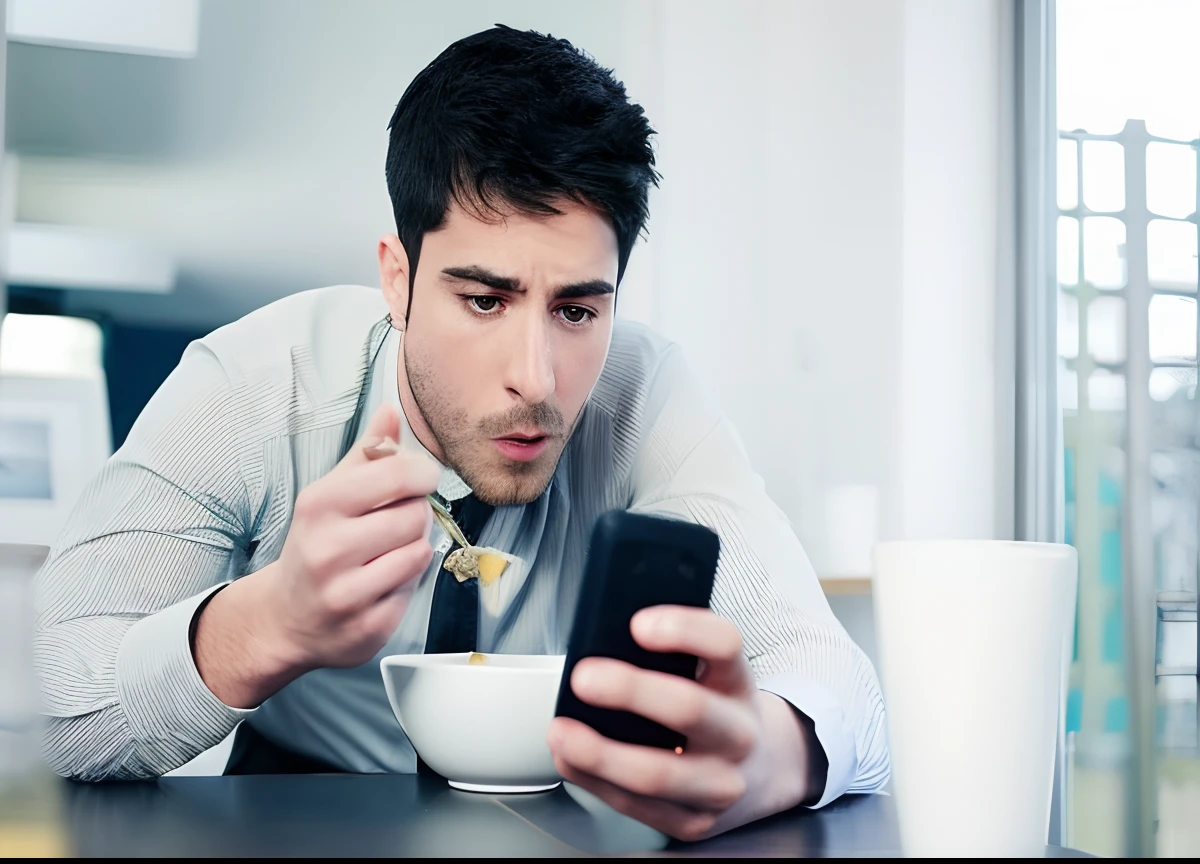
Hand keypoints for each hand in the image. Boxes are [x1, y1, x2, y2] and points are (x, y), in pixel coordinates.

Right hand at [194, 403, 439, 706]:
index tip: (423, 477)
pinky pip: (414, 590)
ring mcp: (346, 593)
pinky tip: (383, 582)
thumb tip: (391, 410)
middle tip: (397, 521)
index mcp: (319, 505)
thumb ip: (366, 453)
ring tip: (390, 550)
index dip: (422, 473)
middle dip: (416, 515)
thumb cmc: (317, 545)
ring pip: (419, 552)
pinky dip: (407, 582)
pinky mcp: (368, 627)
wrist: (287, 618)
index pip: (397, 474)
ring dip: (414, 548)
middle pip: (415, 516)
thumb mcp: (332, 493)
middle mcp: (327, 549)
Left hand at [546, 606, 820, 840]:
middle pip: (690, 708)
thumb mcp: (709, 673)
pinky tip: (571, 759)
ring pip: (657, 774)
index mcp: (737, 682)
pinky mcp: (695, 822)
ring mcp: (720, 783)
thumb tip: (600, 641)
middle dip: (631, 691)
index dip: (684, 630)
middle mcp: (738, 733)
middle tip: (584, 677)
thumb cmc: (715, 708)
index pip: (724, 645)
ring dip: (600, 753)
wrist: (759, 770)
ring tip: (562, 732)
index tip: (640, 624)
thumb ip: (670, 655)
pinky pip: (637, 806)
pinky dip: (594, 781)